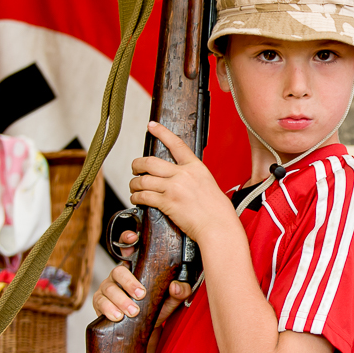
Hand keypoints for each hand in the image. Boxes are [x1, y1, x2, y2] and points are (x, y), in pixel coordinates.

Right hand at [92, 230, 191, 324]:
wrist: (145, 328)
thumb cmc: (156, 308)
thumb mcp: (171, 300)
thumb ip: (179, 292)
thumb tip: (176, 286)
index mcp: (136, 268)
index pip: (129, 249)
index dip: (127, 240)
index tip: (133, 238)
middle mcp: (120, 275)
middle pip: (118, 271)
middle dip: (129, 283)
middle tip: (141, 295)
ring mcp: (108, 288)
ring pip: (109, 288)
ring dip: (120, 299)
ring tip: (132, 311)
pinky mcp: (100, 302)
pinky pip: (100, 302)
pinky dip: (108, 308)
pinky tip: (117, 316)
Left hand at [128, 121, 235, 244]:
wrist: (219, 227)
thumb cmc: (218, 212)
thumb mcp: (209, 186)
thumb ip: (193, 179)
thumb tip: (181, 179)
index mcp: (196, 168)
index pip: (176, 144)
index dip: (162, 132)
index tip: (152, 125)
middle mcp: (183, 174)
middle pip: (150, 162)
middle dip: (137, 164)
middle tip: (135, 169)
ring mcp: (174, 188)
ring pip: (143, 180)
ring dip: (134, 184)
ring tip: (134, 187)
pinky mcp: (167, 203)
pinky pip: (144, 196)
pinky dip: (136, 197)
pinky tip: (136, 199)